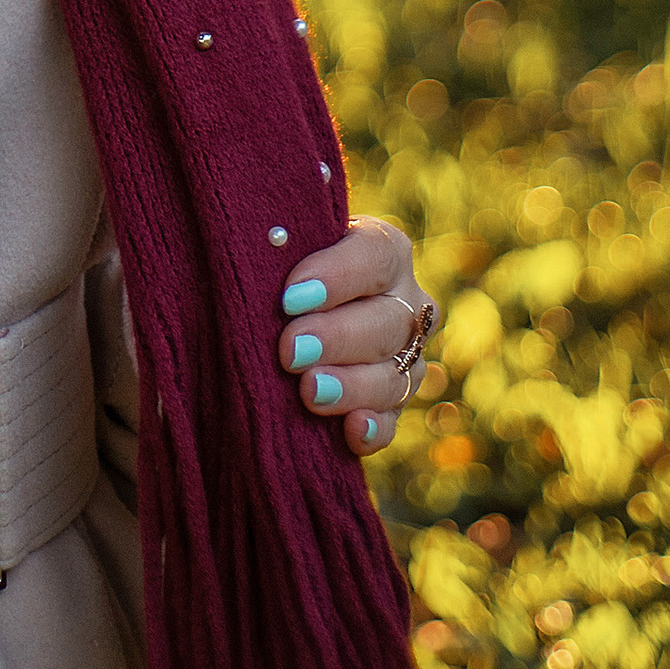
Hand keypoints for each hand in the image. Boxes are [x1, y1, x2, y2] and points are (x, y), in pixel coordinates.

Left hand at [271, 217, 434, 457]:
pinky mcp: (393, 402)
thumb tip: (263, 237)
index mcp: (383, 249)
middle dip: (337, 338)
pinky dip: (374, 428)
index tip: (289, 297)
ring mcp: (407, 355)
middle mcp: (405, 301)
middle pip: (388, 321)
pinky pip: (393, 420)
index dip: (338, 276)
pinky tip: (351, 431)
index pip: (375, 255)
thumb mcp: (277, 237)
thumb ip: (276, 238)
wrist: (278, 306)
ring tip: (310, 392)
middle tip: (290, 351)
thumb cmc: (273, 259)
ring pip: (395, 374)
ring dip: (352, 386)